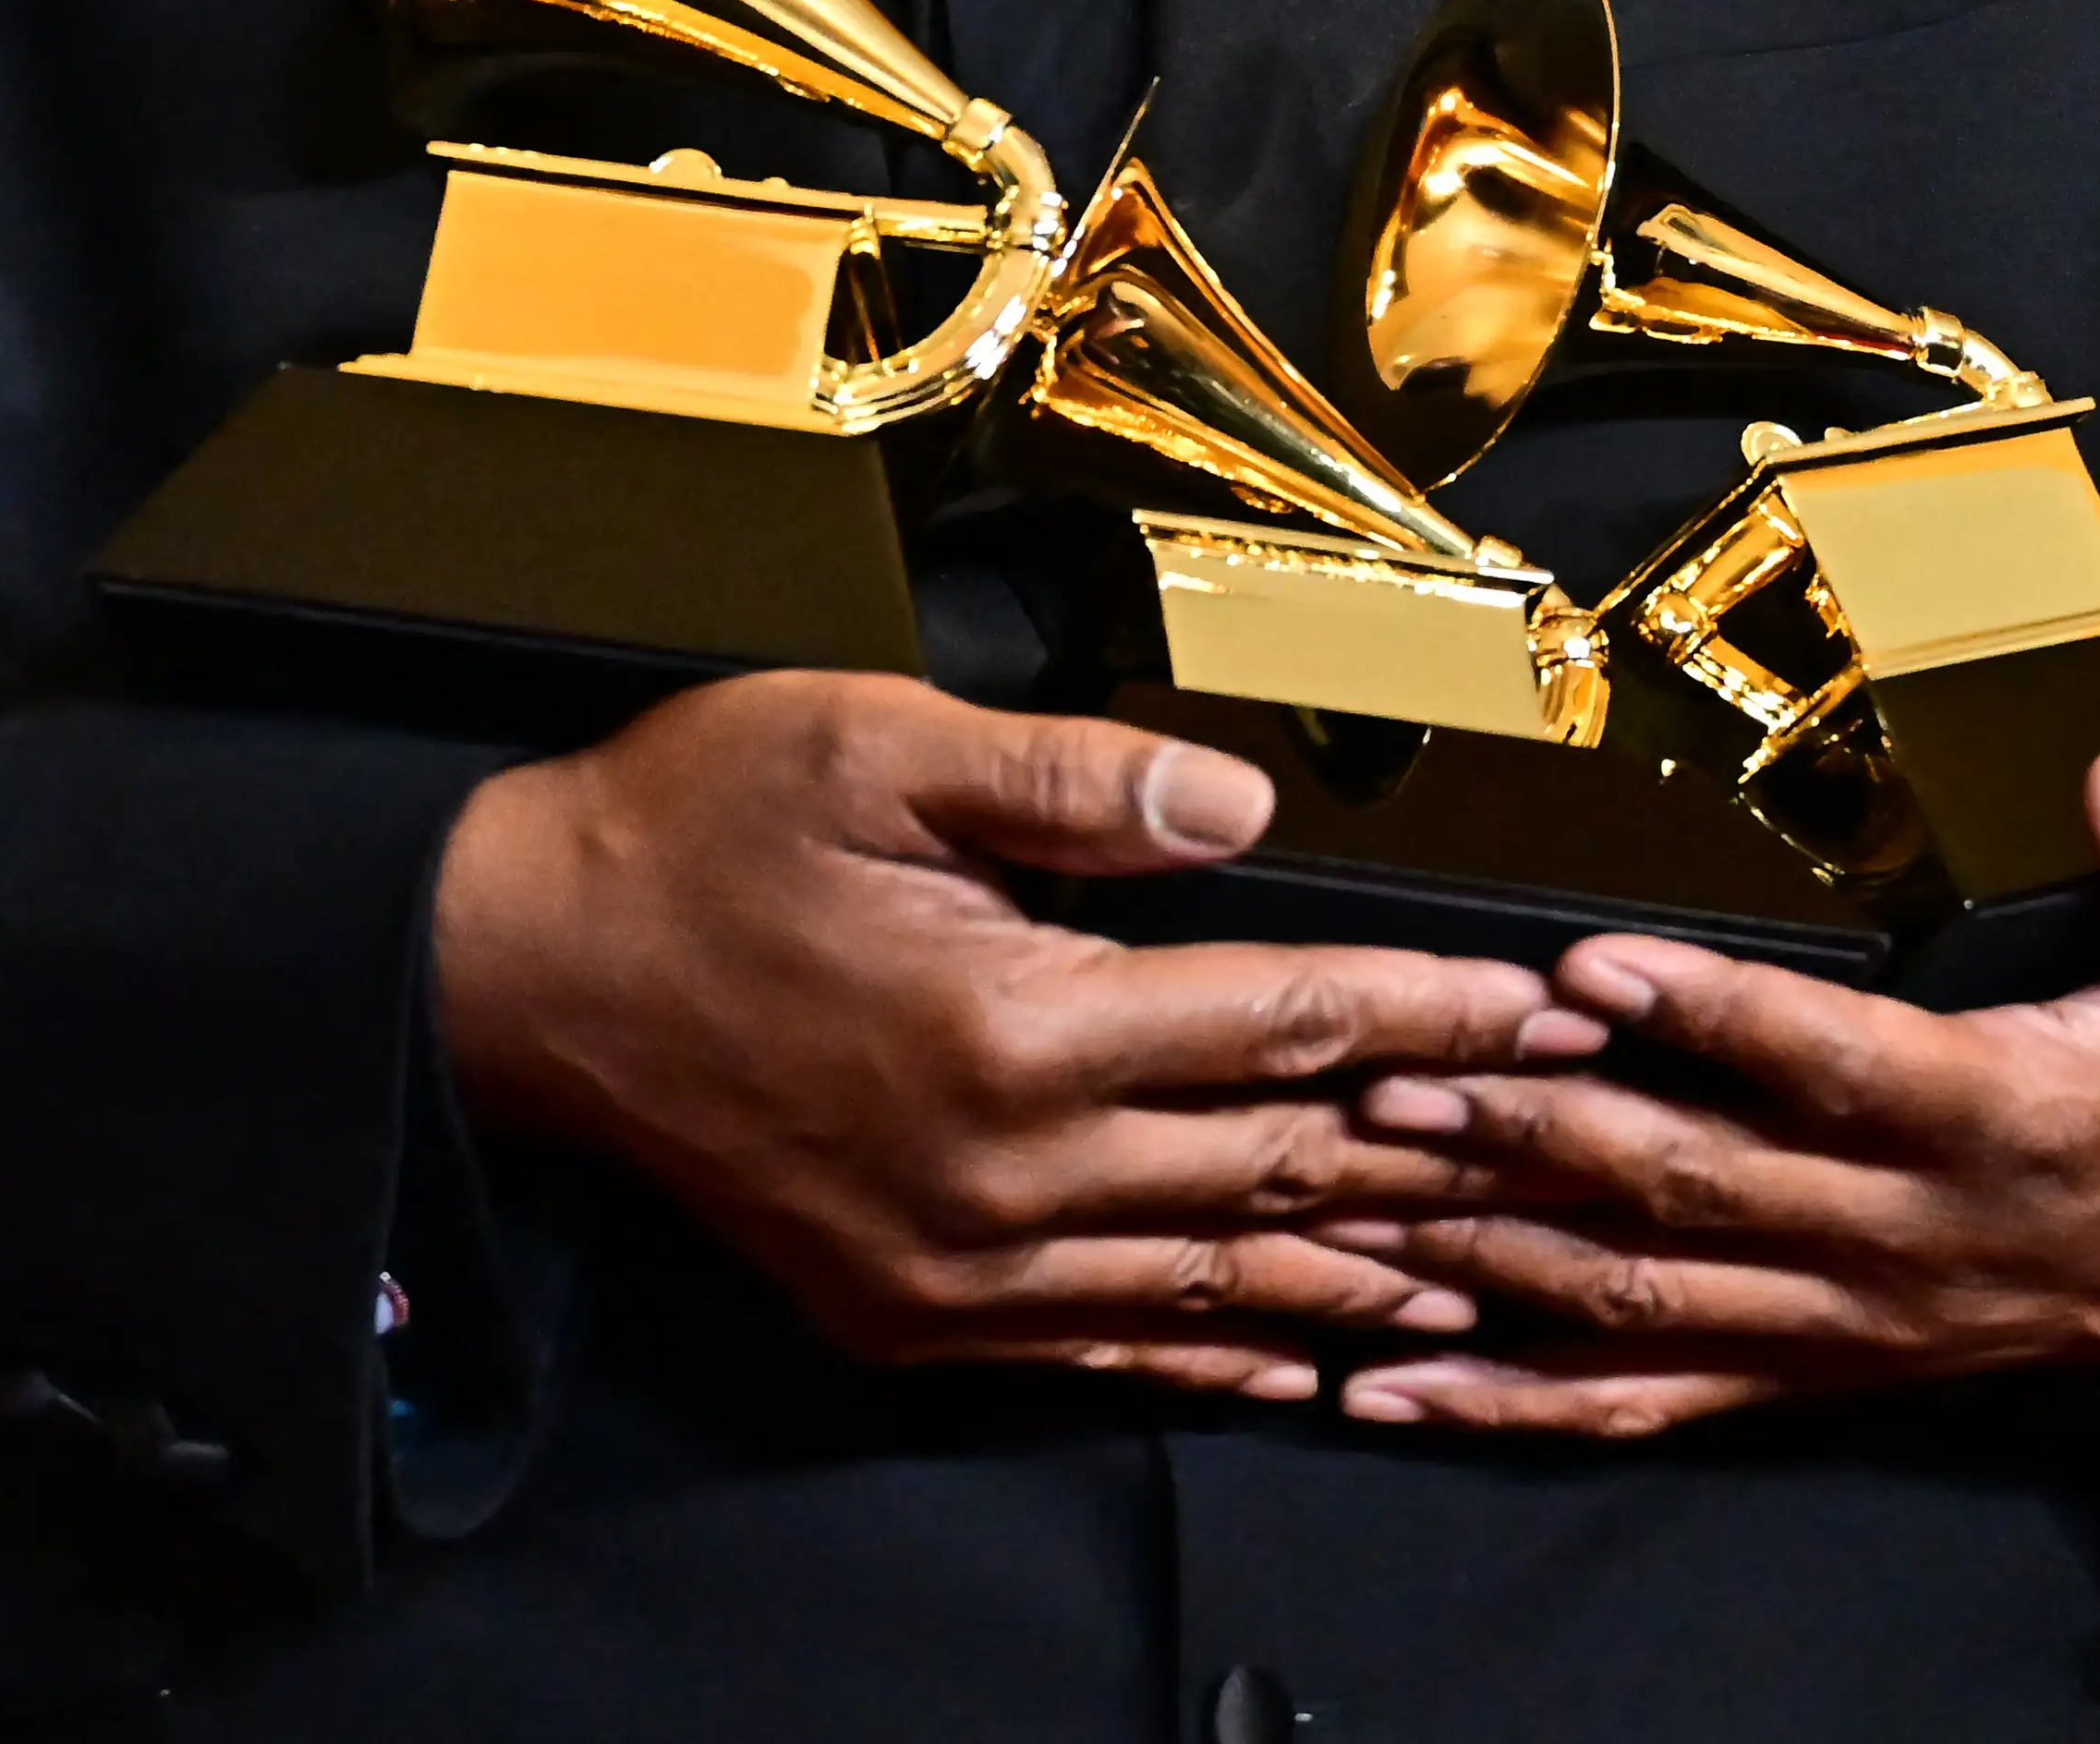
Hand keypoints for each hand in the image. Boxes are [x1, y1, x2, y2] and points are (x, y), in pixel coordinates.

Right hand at [436, 672, 1606, 1401]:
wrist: (523, 975)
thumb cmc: (692, 832)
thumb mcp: (873, 746)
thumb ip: (1073, 782)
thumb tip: (1244, 807)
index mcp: (1014, 1025)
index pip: (1285, 1021)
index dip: (1437, 1018)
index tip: (1553, 1011)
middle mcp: (1001, 1174)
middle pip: (1276, 1167)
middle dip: (1441, 1151)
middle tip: (1576, 1146)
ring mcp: (954, 1268)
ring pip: (1208, 1280)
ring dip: (1353, 1273)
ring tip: (1484, 1270)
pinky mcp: (906, 1313)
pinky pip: (1100, 1347)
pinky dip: (1213, 1351)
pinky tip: (1293, 1353)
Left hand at [1321, 750, 2099, 1436]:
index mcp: (2012, 1117)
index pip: (1836, 1063)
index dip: (1714, 1016)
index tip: (1591, 964)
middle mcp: (1918, 1235)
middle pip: (1702, 1189)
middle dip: (1536, 1134)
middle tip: (1397, 1074)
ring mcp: (1865, 1319)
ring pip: (1654, 1299)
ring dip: (1500, 1252)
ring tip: (1361, 1194)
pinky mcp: (1834, 1367)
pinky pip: (1663, 1398)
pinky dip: (1523, 1403)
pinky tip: (1400, 1389)